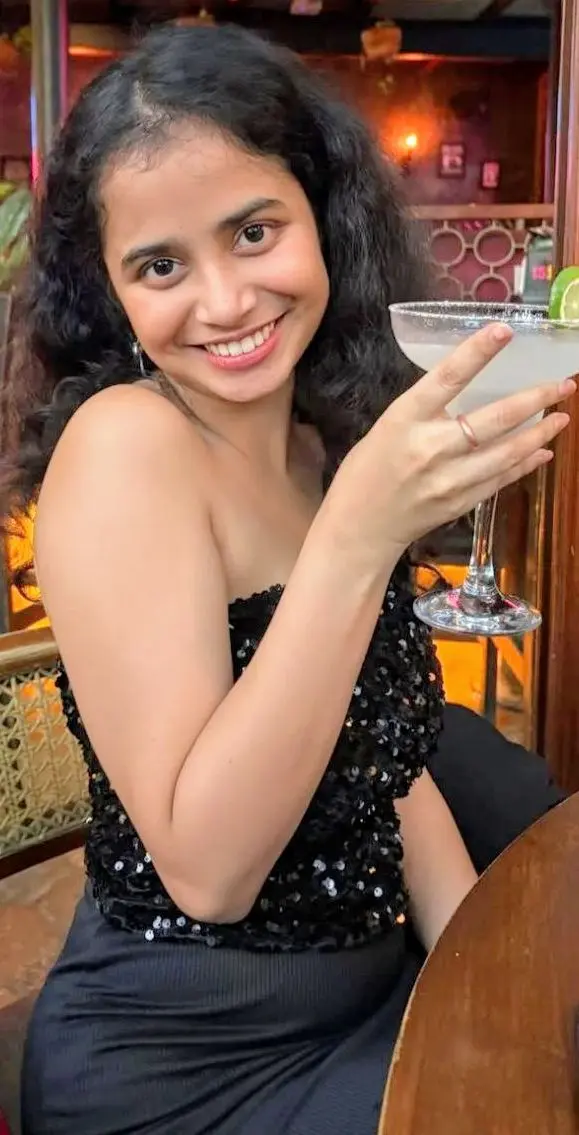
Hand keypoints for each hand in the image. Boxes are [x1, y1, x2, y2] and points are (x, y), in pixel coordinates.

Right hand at [332, 323, 574, 559]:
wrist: (359, 527)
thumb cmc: (367, 470)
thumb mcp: (388, 426)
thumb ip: (427, 409)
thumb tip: (471, 388)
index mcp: (405, 419)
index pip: (448, 379)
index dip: (477, 352)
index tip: (505, 330)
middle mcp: (430, 447)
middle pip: (493, 419)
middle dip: (535, 399)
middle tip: (564, 385)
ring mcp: (448, 479)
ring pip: (506, 452)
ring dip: (540, 433)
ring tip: (562, 417)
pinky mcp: (460, 503)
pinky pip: (501, 479)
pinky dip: (525, 464)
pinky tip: (543, 451)